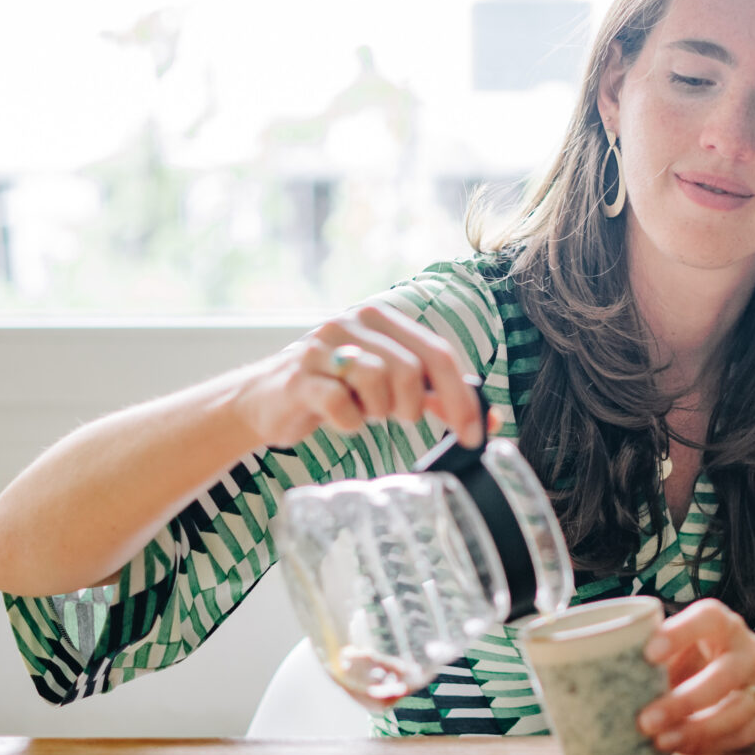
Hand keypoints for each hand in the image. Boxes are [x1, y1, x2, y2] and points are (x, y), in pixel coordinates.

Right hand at [228, 303, 484, 450]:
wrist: (267, 400)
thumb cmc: (336, 391)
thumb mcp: (389, 387)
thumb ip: (435, 397)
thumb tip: (488, 421)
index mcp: (381, 319)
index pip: (438, 353)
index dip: (461, 397)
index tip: (472, 434)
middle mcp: (352, 322)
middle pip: (411, 369)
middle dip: (413, 407)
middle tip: (400, 419)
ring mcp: (322, 347)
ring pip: (378, 382)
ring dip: (377, 412)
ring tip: (362, 410)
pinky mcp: (298, 377)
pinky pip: (341, 406)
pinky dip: (349, 423)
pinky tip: (339, 418)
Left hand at [635, 599, 754, 754]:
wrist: (729, 672)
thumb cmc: (686, 656)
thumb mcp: (669, 645)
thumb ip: (643, 652)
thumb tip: (592, 668)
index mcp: (721, 622)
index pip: (708, 618)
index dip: (681, 633)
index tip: (648, 653)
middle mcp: (748, 648)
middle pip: (725, 673)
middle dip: (685, 701)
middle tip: (646, 720)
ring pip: (740, 708)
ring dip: (699, 729)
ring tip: (661, 741)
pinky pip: (746, 733)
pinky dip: (712, 743)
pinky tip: (682, 747)